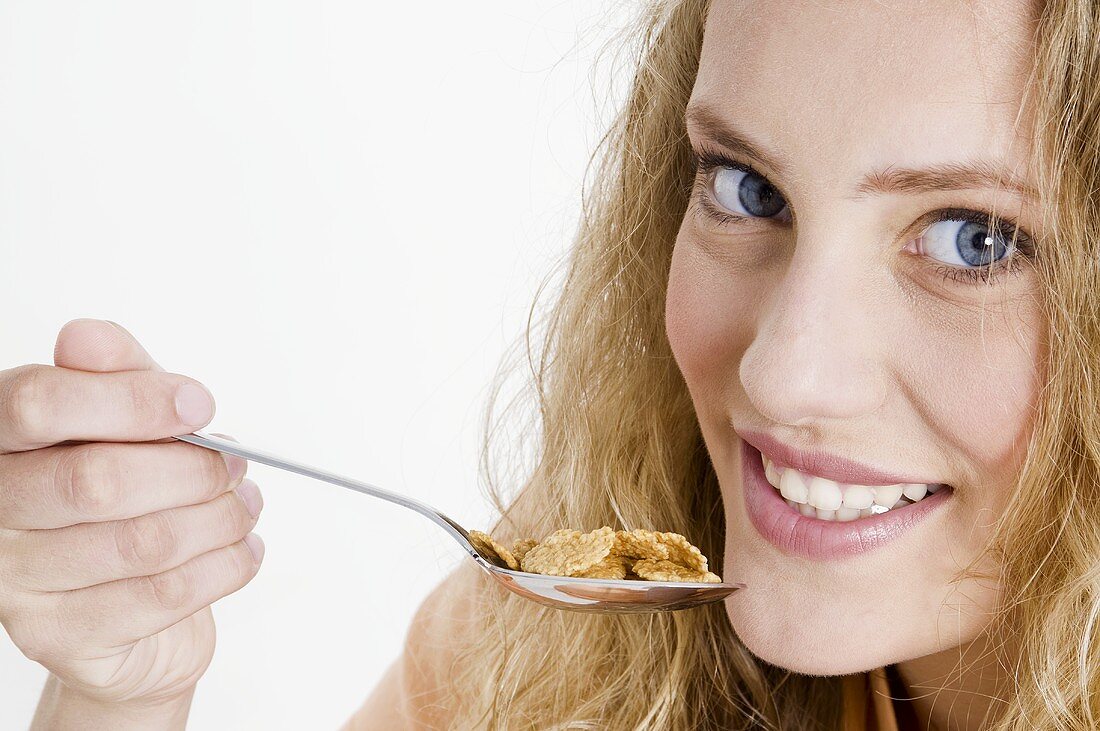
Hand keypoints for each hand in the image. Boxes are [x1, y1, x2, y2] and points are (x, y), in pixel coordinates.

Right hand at [0, 319, 263, 717]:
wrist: (125, 613)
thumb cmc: (127, 499)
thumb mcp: (127, 422)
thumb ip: (116, 376)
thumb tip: (89, 338)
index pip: (37, 405)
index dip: (131, 400)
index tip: (198, 405)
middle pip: (97, 480)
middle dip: (190, 469)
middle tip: (232, 463)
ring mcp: (16, 582)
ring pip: (143, 541)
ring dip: (219, 518)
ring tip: (244, 504)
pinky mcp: (59, 636)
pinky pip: (163, 596)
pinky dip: (224, 566)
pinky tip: (242, 548)